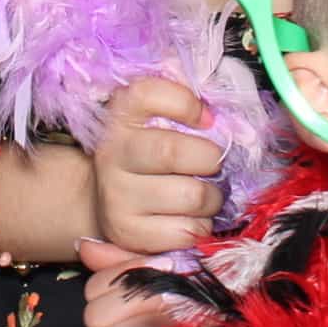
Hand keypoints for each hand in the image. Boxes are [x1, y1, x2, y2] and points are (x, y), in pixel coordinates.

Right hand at [79, 235, 182, 326]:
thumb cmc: (212, 305)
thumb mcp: (176, 276)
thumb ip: (133, 262)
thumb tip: (85, 245)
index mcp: (121, 312)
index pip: (95, 287)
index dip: (128, 271)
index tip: (170, 267)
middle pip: (95, 315)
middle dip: (141, 298)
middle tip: (177, 296)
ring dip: (153, 324)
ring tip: (187, 319)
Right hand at [89, 78, 223, 253]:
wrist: (107, 199)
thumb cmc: (150, 149)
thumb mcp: (157, 116)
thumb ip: (184, 100)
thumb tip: (220, 107)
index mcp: (120, 114)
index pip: (149, 94)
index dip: (187, 104)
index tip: (207, 119)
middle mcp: (112, 152)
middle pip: (173, 152)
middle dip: (210, 159)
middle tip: (213, 164)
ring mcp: (117, 195)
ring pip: (191, 196)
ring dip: (212, 197)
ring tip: (205, 194)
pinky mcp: (128, 232)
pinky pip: (186, 231)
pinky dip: (200, 226)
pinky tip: (190, 217)